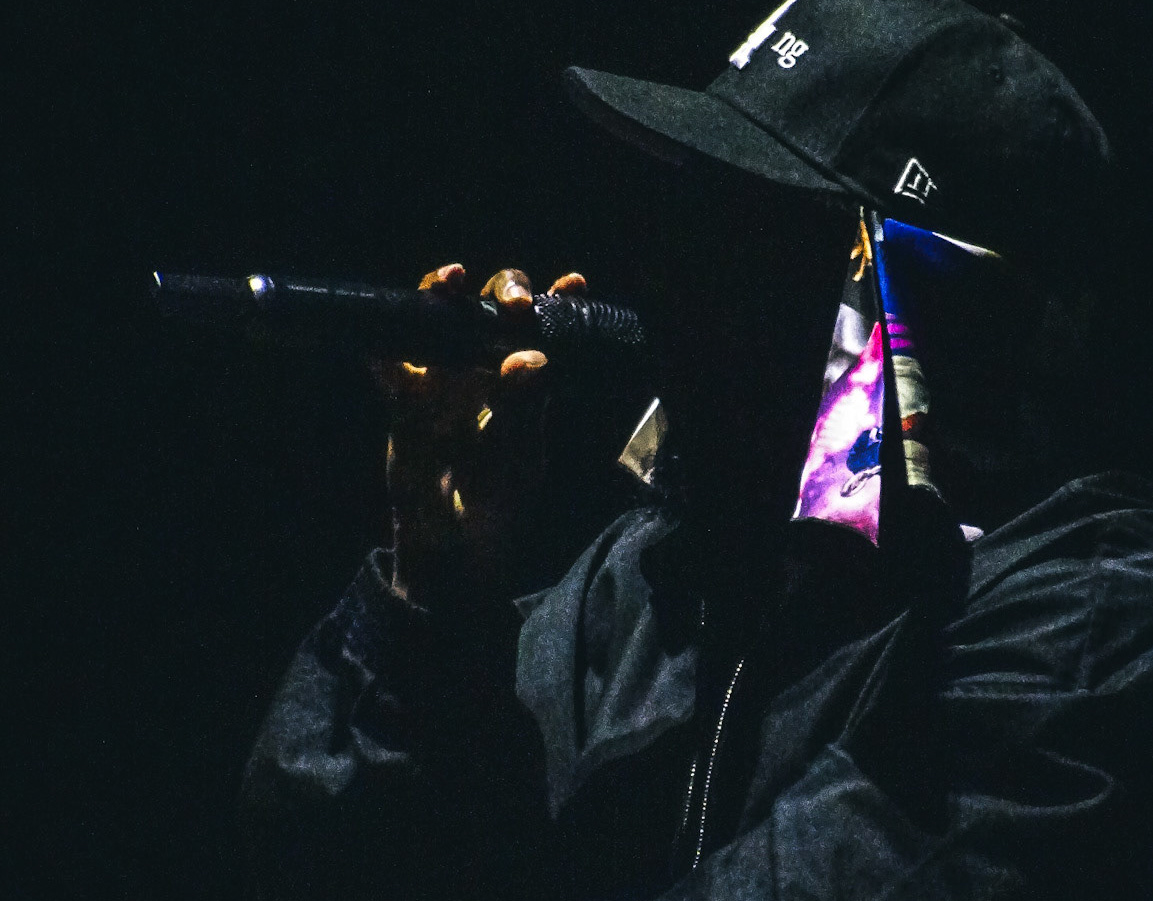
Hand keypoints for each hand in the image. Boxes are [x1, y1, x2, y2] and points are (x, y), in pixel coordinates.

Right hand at [377, 264, 587, 612]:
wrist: (452, 547)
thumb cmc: (495, 503)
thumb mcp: (516, 461)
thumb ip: (522, 411)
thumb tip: (530, 357)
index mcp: (526, 384)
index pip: (545, 331)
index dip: (558, 302)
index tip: (574, 284)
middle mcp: (486, 372)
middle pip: (492, 309)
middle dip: (505, 291)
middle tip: (516, 305)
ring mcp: (443, 380)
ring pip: (440, 320)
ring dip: (442, 294)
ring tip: (452, 279)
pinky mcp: (405, 399)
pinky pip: (390, 364)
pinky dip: (385, 346)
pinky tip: (386, 337)